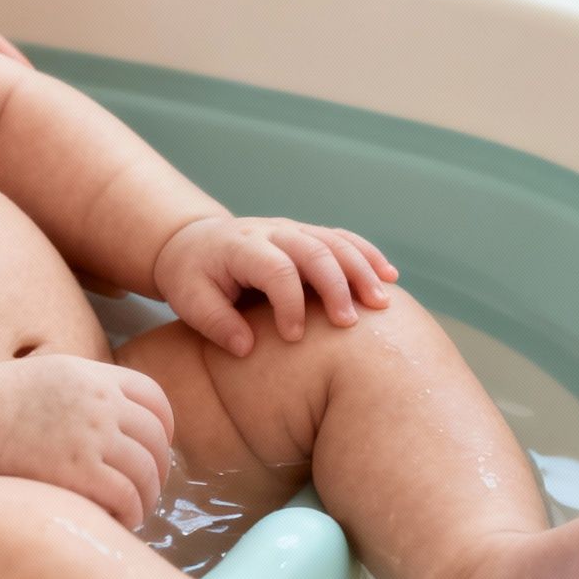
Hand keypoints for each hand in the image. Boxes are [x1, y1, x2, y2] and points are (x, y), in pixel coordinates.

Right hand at [0, 355, 174, 529]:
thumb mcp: (51, 373)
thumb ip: (87, 387)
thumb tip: (115, 416)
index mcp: (95, 375)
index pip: (154, 398)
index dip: (163, 428)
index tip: (154, 448)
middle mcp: (101, 402)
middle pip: (156, 440)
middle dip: (156, 469)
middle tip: (144, 487)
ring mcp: (92, 436)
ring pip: (146, 472)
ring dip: (145, 497)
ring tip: (132, 509)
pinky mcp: (79, 470)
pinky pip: (126, 496)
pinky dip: (130, 512)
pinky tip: (120, 518)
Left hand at [153, 217, 398, 356]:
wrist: (194, 243)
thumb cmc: (192, 277)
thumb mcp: (189, 299)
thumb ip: (215, 322)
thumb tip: (246, 348)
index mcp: (240, 246)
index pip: (275, 269)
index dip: (289, 303)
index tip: (293, 337)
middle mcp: (271, 231)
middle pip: (313, 250)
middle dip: (335, 286)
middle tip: (349, 324)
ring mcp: (292, 230)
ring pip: (335, 241)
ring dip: (361, 270)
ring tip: (381, 304)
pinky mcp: (307, 235)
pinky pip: (343, 238)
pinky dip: (367, 255)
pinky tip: (389, 278)